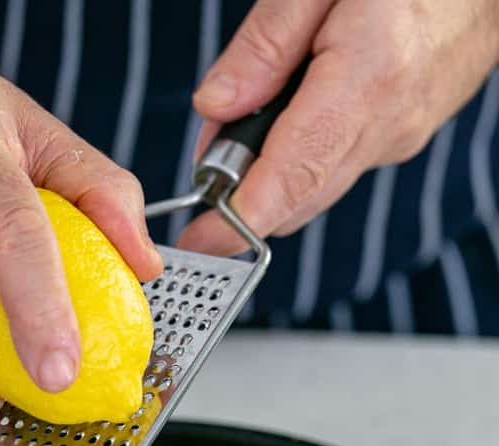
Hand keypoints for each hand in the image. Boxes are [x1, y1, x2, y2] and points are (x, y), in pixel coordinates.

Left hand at [179, 0, 498, 253]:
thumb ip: (266, 44)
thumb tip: (216, 106)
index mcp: (369, 77)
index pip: (293, 176)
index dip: (239, 219)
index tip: (200, 242)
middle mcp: (389, 123)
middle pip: (297, 197)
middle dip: (244, 192)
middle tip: (214, 149)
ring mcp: (402, 136)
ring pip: (316, 185)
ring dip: (273, 169)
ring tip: (259, 108)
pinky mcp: (405, 136)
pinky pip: (340, 164)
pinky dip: (305, 153)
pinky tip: (297, 106)